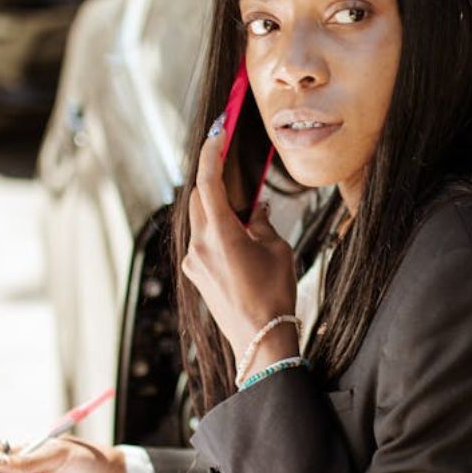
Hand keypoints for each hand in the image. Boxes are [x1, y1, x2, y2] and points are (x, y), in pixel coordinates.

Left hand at [181, 123, 299, 365]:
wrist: (260, 339)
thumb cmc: (273, 296)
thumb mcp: (277, 250)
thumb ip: (262, 222)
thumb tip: (257, 209)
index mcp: (220, 234)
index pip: (207, 182)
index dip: (211, 153)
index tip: (218, 133)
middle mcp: (200, 245)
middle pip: (198, 197)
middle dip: (211, 175)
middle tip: (226, 157)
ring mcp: (194, 260)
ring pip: (198, 217)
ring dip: (214, 202)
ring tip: (237, 197)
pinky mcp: (196, 273)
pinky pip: (201, 237)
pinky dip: (214, 225)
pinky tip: (236, 228)